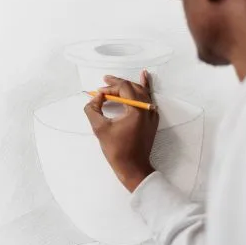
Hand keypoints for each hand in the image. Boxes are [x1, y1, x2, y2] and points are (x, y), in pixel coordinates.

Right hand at [84, 72, 158, 191]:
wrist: (133, 167)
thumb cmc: (116, 149)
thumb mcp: (99, 128)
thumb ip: (93, 109)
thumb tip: (97, 97)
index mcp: (136, 110)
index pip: (123, 88)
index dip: (109, 87)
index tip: (98, 93)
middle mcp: (148, 108)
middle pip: (132, 88)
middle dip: (117, 84)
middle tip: (104, 82)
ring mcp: (152, 114)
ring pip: (141, 91)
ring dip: (128, 85)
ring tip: (116, 80)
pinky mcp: (153, 119)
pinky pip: (149, 99)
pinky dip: (145, 88)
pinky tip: (145, 77)